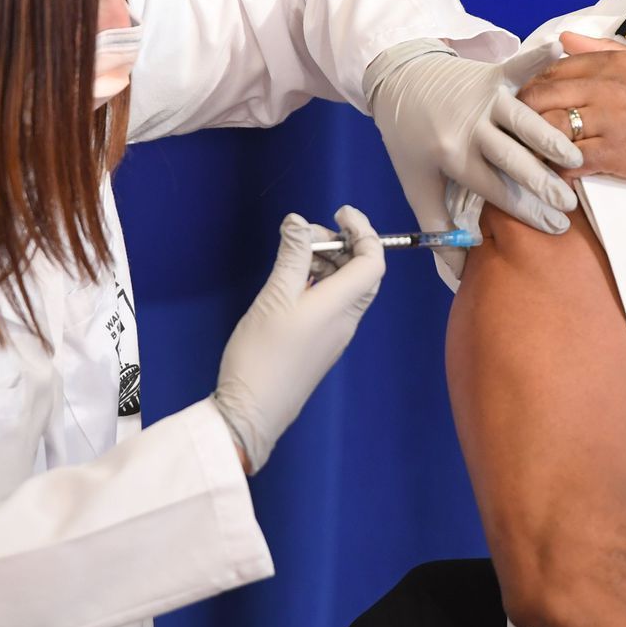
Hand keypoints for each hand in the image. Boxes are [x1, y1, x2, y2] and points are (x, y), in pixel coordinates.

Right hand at [213, 206, 384, 474]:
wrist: (252, 413)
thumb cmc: (263, 353)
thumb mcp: (274, 297)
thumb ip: (292, 256)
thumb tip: (299, 221)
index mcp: (342, 305)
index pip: (373, 260)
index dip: (363, 230)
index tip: (338, 212)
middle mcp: (347, 319)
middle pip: (363, 272)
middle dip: (342, 244)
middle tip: (306, 236)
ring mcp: (334, 334)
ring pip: (345, 288)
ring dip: (327, 263)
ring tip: (292, 256)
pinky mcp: (319, 345)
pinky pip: (331, 303)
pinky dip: (317, 283)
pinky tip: (289, 283)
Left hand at [366, 40, 582, 240]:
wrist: (398, 81)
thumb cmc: (412, 139)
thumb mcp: (417, 185)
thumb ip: (438, 228)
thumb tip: (459, 271)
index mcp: (452, 156)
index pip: (496, 190)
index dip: (526, 211)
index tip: (555, 228)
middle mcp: (470, 127)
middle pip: (513, 159)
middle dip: (542, 183)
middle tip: (570, 204)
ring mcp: (483, 99)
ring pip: (524, 120)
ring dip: (550, 138)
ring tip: (576, 158)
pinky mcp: (492, 75)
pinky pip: (519, 68)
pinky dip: (538, 58)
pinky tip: (561, 50)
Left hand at [515, 32, 625, 193]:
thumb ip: (603, 51)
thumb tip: (564, 38)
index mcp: (613, 62)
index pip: (551, 70)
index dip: (532, 90)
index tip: (529, 108)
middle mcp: (605, 86)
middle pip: (539, 97)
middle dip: (521, 117)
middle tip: (518, 136)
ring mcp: (609, 119)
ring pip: (546, 129)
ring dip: (532, 146)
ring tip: (530, 159)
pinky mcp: (616, 153)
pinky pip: (568, 162)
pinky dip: (555, 172)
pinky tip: (554, 179)